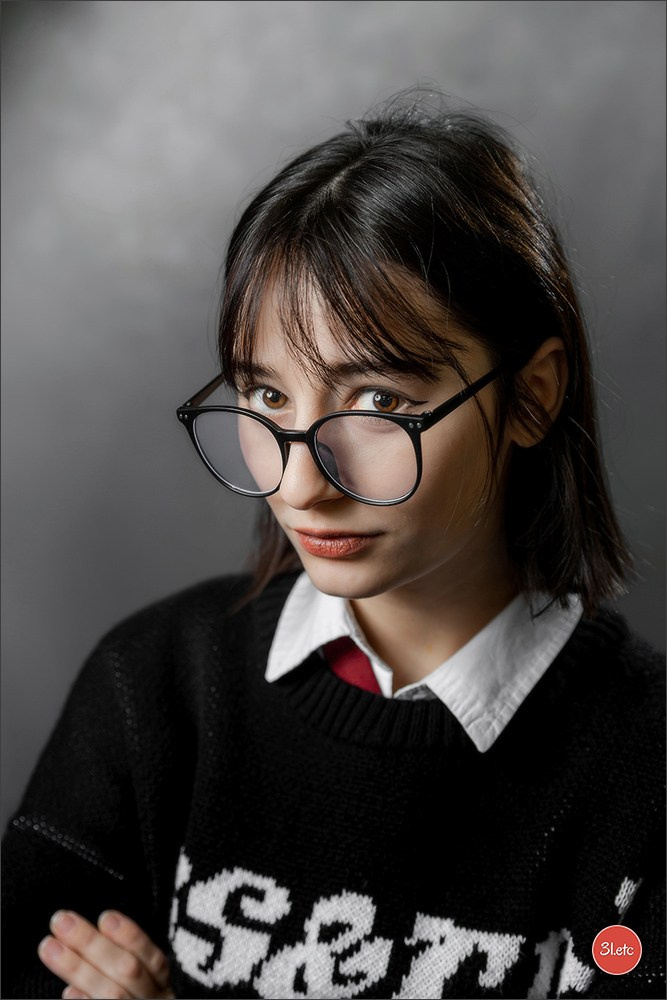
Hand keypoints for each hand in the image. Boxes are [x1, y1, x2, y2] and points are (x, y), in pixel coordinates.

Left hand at [38, 909, 173, 998]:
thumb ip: (135, 966)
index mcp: (164, 989)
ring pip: (111, 995)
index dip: (131, 936)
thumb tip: (102, 929)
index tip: (105, 916)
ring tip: (48, 947)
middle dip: (93, 944)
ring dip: (78, 969)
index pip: (152, 958)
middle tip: (62, 921)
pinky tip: (66, 995)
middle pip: (127, 972)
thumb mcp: (149, 988)